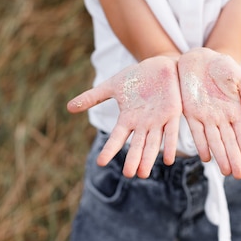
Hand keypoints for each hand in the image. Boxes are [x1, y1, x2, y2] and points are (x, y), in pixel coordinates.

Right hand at [67, 56, 181, 177]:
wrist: (159, 65)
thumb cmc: (136, 77)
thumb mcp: (112, 85)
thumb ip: (92, 97)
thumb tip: (68, 107)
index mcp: (128, 118)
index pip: (117, 137)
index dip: (110, 149)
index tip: (100, 162)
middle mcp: (143, 124)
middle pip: (137, 145)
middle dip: (133, 159)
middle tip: (128, 174)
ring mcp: (158, 120)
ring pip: (153, 143)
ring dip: (149, 158)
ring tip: (143, 173)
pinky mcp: (172, 114)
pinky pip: (171, 132)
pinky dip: (169, 145)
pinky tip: (168, 159)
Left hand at [177, 48, 240, 178]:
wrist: (201, 57)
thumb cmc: (224, 68)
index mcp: (236, 111)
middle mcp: (222, 118)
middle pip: (229, 143)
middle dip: (233, 159)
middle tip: (238, 176)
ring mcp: (206, 116)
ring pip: (214, 141)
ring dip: (220, 156)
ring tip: (226, 172)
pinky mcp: (190, 112)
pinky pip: (196, 131)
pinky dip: (201, 144)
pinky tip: (206, 157)